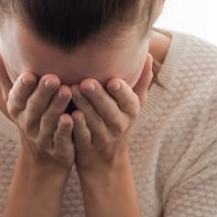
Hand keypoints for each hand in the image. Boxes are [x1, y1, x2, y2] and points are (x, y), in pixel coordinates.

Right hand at [0, 50, 74, 170]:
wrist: (46, 154)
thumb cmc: (33, 116)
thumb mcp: (17, 99)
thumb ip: (7, 78)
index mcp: (17, 108)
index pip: (18, 96)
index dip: (23, 86)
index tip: (29, 74)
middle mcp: (27, 123)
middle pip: (35, 107)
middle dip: (43, 93)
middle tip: (53, 78)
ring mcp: (42, 137)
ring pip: (49, 121)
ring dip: (57, 106)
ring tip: (67, 91)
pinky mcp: (58, 148)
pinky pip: (62, 138)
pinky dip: (67, 128)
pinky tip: (74, 117)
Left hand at [69, 53, 152, 175]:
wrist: (105, 161)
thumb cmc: (117, 123)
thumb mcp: (132, 106)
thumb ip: (140, 82)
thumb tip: (148, 55)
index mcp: (130, 112)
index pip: (129, 101)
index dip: (121, 92)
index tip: (113, 81)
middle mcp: (119, 125)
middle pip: (109, 111)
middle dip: (98, 96)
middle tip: (86, 82)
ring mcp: (102, 138)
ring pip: (93, 122)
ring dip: (83, 107)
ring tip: (71, 90)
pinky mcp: (86, 148)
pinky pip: (81, 137)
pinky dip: (75, 127)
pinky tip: (67, 114)